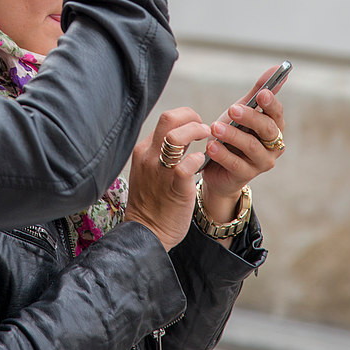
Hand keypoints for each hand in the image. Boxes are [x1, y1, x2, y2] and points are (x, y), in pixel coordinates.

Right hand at [125, 108, 209, 251]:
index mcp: (143, 150)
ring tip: (207, 139)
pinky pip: (186, 164)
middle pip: (168, 119)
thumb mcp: (147, 170)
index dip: (185, 117)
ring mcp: (160, 172)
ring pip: (176, 137)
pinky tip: (202, 163)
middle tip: (204, 128)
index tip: (196, 126)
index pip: (164, 119)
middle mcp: (149, 157)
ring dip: (197, 133)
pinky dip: (198, 159)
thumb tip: (180, 136)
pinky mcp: (174, 188)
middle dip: (191, 117)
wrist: (145, 232)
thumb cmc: (150, 202)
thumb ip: (159, 153)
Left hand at [201, 67, 287, 223]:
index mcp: (274, 127)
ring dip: (232, 135)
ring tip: (215, 127)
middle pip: (267, 130)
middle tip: (232, 109)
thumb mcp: (241, 112)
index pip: (277, 113)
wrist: (217, 168)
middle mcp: (273, 145)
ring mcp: (261, 162)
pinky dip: (223, 154)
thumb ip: (256, 92)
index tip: (261, 94)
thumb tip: (276, 68)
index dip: (270, 104)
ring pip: (251, 147)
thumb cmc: (231, 135)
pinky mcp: (245, 176)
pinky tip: (210, 146)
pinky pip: (236, 164)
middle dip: (250, 118)